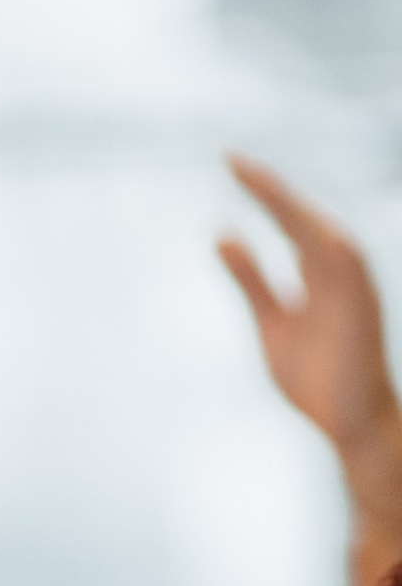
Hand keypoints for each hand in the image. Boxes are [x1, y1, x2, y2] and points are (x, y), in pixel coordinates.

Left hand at [219, 155, 398, 456]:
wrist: (351, 426)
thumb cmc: (316, 378)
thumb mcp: (272, 321)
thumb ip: (251, 280)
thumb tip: (222, 234)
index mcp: (319, 271)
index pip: (289, 221)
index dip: (263, 192)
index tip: (231, 162)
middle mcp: (339, 272)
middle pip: (304, 219)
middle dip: (271, 190)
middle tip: (231, 159)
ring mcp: (353, 289)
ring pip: (324, 235)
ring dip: (292, 207)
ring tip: (255, 180)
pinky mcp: (362, 310)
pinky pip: (346, 269)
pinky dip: (326, 245)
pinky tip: (301, 223)